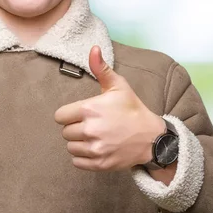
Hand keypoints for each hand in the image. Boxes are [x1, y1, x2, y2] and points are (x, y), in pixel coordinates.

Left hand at [54, 46, 164, 170]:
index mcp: (89, 109)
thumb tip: (93, 48)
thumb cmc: (132, 109)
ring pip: (70, 147)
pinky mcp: (100, 164)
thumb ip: (101, 68)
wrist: (152, 137)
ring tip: (94, 137)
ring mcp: (95, 148)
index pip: (60, 116)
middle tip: (91, 125)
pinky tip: (95, 148)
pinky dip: (83, 157)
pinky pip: (77, 162)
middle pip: (65, 132)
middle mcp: (90, 130)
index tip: (81, 114)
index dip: (68, 115)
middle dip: (75, 128)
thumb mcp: (118, 86)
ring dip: (79, 143)